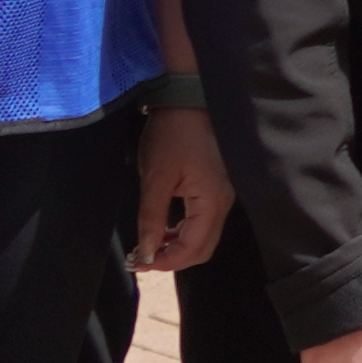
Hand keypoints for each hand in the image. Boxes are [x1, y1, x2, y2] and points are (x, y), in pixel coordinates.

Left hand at [127, 105, 234, 273]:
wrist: (189, 100)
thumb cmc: (172, 135)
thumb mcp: (155, 178)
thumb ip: (152, 219)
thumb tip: (147, 253)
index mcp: (212, 202)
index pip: (192, 249)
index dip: (165, 262)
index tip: (137, 262)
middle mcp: (224, 203)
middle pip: (203, 249)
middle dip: (172, 259)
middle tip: (141, 257)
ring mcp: (223, 196)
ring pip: (203, 237)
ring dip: (177, 246)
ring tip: (148, 244)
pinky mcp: (216, 189)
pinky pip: (203, 222)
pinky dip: (183, 232)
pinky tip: (164, 228)